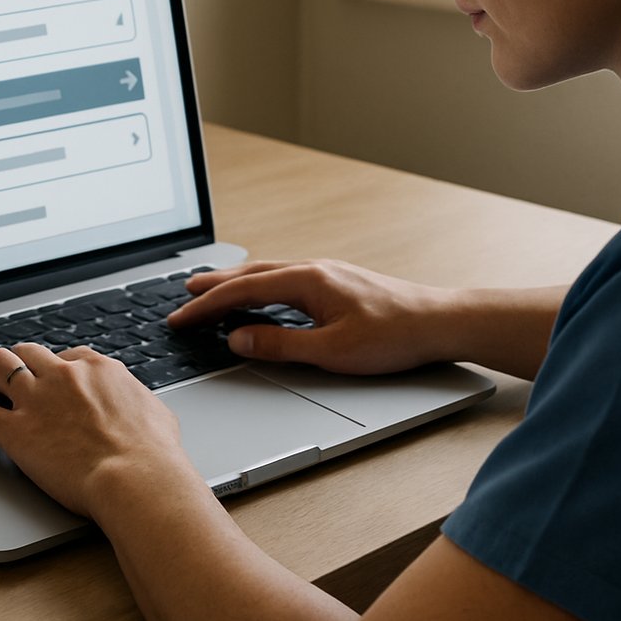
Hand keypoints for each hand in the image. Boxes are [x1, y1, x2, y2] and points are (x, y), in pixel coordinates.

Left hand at [0, 343, 199, 519]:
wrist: (138, 479)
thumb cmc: (155, 455)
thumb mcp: (155, 413)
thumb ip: (137, 402)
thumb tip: (139, 406)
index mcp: (97, 369)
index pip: (65, 357)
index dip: (53, 372)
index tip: (48, 388)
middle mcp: (63, 375)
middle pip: (25, 352)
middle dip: (15, 368)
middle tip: (8, 389)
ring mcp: (37, 399)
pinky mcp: (15, 430)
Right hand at [168, 259, 461, 374]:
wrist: (439, 321)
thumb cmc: (394, 336)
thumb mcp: (331, 351)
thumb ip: (280, 345)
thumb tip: (238, 340)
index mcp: (307, 280)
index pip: (242, 291)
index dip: (206, 307)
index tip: (180, 317)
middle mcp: (313, 269)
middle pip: (250, 274)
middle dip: (214, 286)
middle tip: (183, 295)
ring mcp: (326, 272)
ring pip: (268, 273)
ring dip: (236, 282)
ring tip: (211, 291)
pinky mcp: (337, 282)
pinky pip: (285, 278)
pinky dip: (260, 286)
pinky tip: (261, 296)